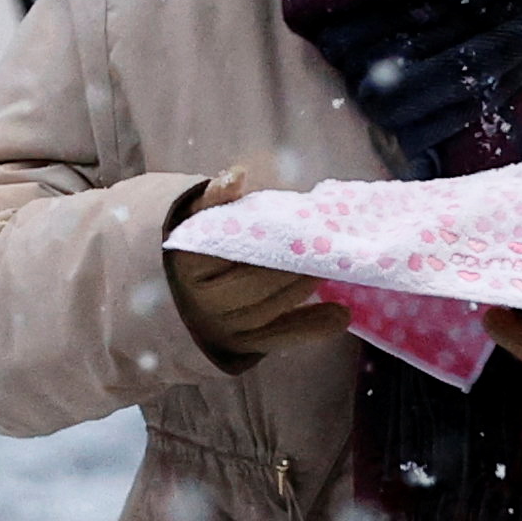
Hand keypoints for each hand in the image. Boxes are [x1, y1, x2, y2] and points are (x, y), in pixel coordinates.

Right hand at [167, 168, 346, 365]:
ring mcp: (220, 328)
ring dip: (302, 289)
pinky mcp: (241, 345)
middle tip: (322, 247)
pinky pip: (279, 339)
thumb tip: (238, 175)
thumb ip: (215, 195)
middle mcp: (201, 302)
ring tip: (328, 267)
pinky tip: (342, 313)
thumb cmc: (200, 242)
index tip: (295, 226)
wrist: (179, 289)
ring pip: (267, 310)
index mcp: (188, 265)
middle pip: (252, 285)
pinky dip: (313, 327)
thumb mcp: (198, 216)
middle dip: (290, 266)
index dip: (266, 241)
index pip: (231, 253)